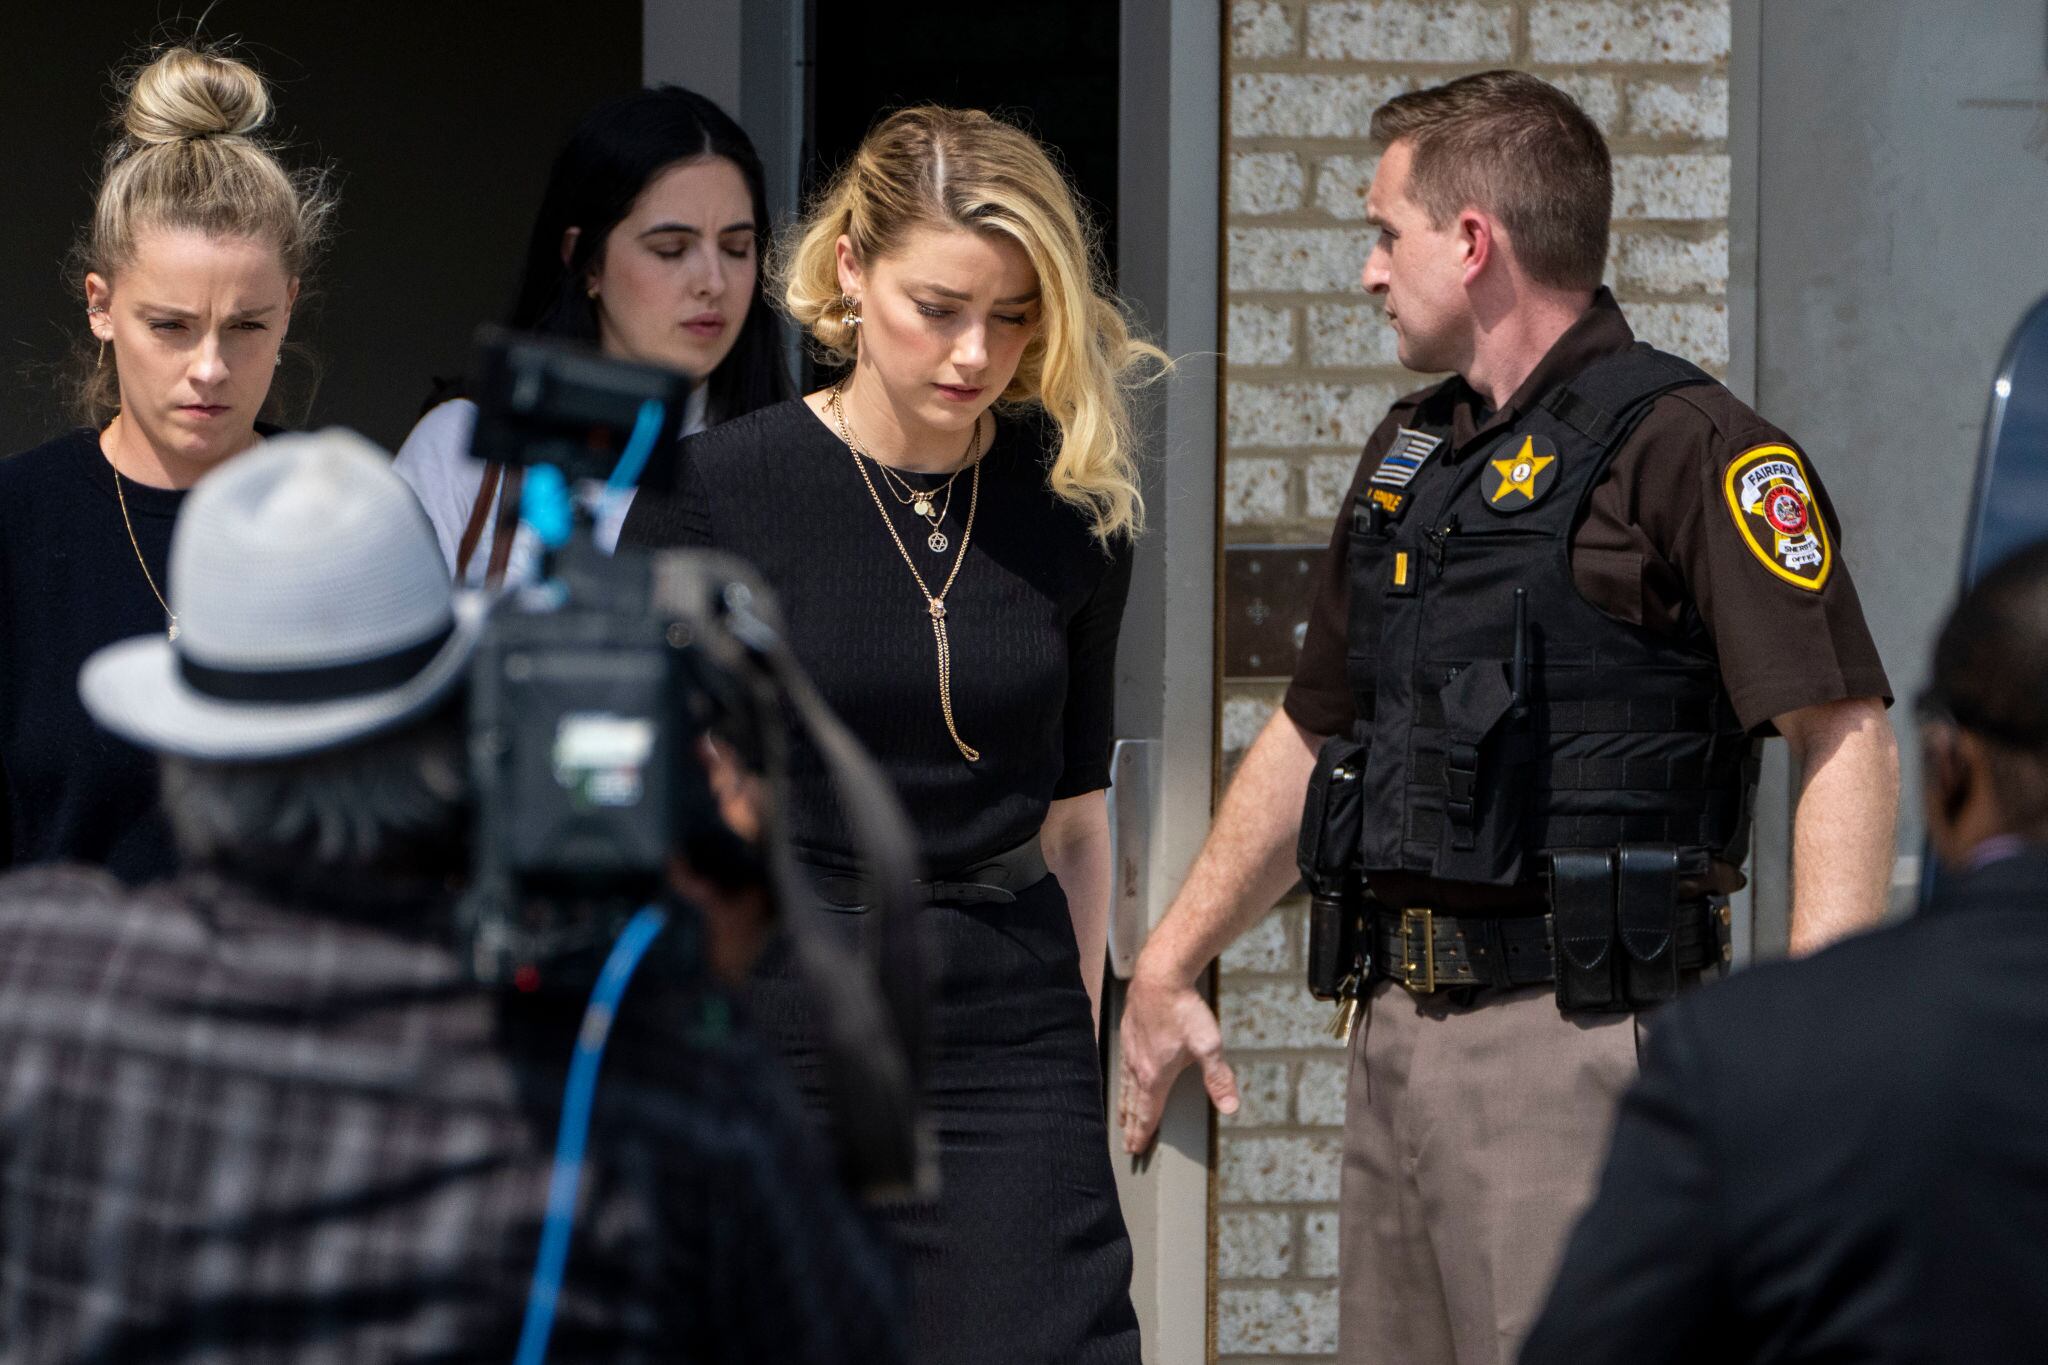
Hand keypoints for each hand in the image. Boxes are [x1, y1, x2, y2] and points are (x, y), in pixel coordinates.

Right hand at [1117, 963, 1238, 1154]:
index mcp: (1155, 1075)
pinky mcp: (1128, 1034)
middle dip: (1130, 1126)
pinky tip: (1123, 1077)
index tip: (1136, 1150)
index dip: (1142, 1134)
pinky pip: (1121, 1066)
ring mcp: (1130, 1049)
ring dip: (1124, 1105)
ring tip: (1121, 1117)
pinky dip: (1121, 1080)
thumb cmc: (1183, 1010)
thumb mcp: (1208, 1045)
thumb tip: (1230, 1106)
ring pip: (1124, 1085)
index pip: (1147, 1113)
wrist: (1160, 975)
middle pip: (1132, 1104)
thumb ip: (1218, 1078)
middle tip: (1126, 1144)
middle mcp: (1138, 1066)